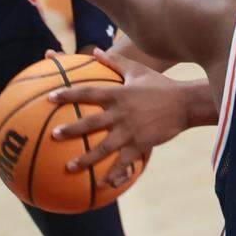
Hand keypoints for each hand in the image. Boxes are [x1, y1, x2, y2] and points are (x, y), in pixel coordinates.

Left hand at [48, 50, 187, 186]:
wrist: (185, 103)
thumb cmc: (160, 85)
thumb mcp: (138, 70)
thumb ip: (115, 62)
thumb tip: (95, 51)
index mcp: (119, 94)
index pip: (89, 93)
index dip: (68, 94)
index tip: (50, 98)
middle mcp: (121, 113)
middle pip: (91, 122)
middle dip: (71, 129)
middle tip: (53, 135)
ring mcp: (131, 130)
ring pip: (103, 147)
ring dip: (85, 158)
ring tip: (69, 167)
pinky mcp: (140, 144)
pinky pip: (123, 162)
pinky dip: (112, 174)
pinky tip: (101, 184)